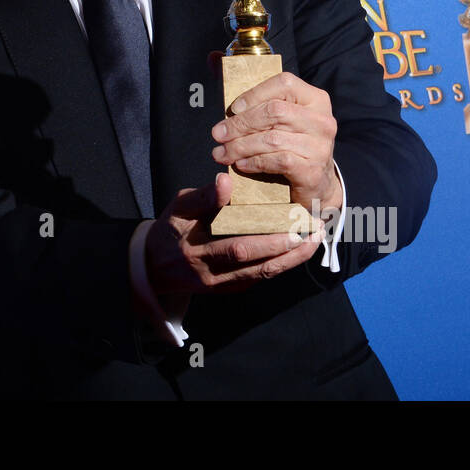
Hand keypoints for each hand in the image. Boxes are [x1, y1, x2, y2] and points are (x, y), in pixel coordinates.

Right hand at [144, 173, 321, 295]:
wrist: (156, 268)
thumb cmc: (172, 230)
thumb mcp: (179, 207)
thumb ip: (203, 196)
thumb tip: (226, 180)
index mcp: (191, 239)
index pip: (217, 222)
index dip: (244, 213)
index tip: (275, 202)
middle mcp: (203, 264)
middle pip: (244, 252)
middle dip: (280, 240)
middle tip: (308, 226)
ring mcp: (216, 281)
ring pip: (258, 270)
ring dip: (289, 257)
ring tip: (313, 240)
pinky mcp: (226, 289)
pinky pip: (257, 277)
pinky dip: (280, 265)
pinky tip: (299, 252)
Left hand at [210, 71, 341, 215]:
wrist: (315, 182)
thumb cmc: (289, 142)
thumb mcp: (275, 115)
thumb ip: (246, 88)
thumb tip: (212, 56)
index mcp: (314, 98)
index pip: (285, 83)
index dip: (255, 93)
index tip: (233, 108)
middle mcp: (322, 119)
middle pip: (274, 112)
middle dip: (239, 124)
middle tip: (217, 135)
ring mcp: (320, 145)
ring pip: (272, 139)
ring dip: (240, 146)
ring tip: (222, 153)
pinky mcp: (313, 169)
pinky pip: (278, 161)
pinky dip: (254, 162)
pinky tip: (241, 164)